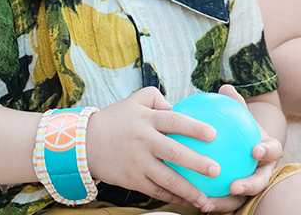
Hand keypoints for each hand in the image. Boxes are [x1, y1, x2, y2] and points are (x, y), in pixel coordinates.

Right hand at [85, 86, 221, 209]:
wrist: (84, 144)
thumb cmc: (116, 118)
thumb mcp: (136, 100)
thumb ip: (158, 99)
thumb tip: (179, 106)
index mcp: (147, 120)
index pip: (175, 122)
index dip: (194, 128)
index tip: (213, 134)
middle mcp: (144, 142)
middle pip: (175, 154)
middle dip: (198, 164)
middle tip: (217, 170)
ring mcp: (138, 164)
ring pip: (167, 180)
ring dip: (188, 191)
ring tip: (206, 199)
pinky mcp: (133, 180)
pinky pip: (156, 191)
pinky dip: (173, 198)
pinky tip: (187, 201)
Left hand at [198, 85, 282, 212]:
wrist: (249, 148)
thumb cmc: (244, 129)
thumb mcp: (242, 116)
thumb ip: (236, 104)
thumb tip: (225, 87)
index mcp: (268, 151)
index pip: (273, 150)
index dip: (267, 151)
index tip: (256, 149)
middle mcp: (262, 172)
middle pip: (260, 183)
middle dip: (249, 187)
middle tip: (234, 186)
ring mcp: (250, 188)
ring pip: (240, 200)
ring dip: (224, 204)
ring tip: (206, 204)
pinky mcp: (236, 199)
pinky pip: (224, 202)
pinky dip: (211, 204)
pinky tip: (191, 201)